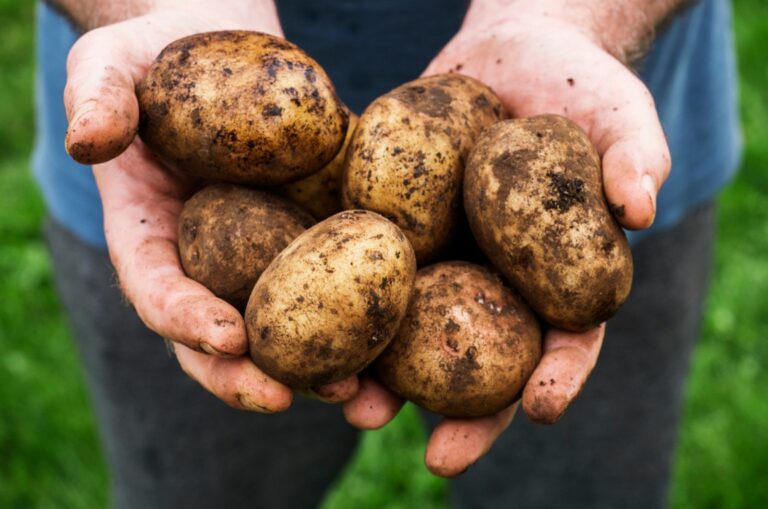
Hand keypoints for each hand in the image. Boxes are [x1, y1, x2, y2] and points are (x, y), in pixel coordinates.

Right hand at [64, 4, 358, 410]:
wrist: (219, 40)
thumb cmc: (157, 54)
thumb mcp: (111, 64)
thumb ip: (98, 98)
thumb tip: (89, 140)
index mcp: (152, 234)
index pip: (158, 290)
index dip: (186, 321)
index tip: (228, 338)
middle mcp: (209, 261)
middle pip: (223, 338)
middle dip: (250, 376)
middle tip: (286, 397)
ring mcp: (265, 255)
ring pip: (290, 330)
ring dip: (322, 373)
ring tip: (363, 399)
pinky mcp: (315, 236)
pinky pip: (340, 287)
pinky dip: (371, 321)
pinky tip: (407, 336)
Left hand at [346, 4, 669, 475]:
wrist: (511, 54)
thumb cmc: (578, 91)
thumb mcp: (619, 116)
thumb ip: (637, 157)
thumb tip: (642, 207)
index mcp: (558, 277)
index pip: (565, 339)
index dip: (557, 376)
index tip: (541, 407)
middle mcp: (495, 282)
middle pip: (482, 360)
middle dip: (463, 412)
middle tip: (438, 455)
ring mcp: (441, 259)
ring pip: (414, 331)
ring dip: (387, 377)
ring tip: (357, 406)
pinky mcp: (396, 227)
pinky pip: (368, 269)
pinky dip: (341, 303)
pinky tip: (312, 327)